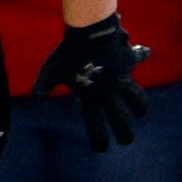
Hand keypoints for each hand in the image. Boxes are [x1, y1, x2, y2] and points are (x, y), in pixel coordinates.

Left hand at [29, 15, 150, 151]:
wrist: (89, 32)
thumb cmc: (67, 53)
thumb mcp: (51, 70)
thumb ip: (44, 84)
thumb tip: (36, 95)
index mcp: (91, 96)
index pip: (95, 124)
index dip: (99, 139)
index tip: (101, 149)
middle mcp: (109, 92)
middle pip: (122, 120)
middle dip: (125, 133)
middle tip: (126, 141)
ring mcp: (122, 78)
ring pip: (138, 99)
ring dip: (140, 106)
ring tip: (141, 112)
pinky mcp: (130, 61)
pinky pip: (139, 56)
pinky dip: (141, 53)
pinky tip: (146, 52)